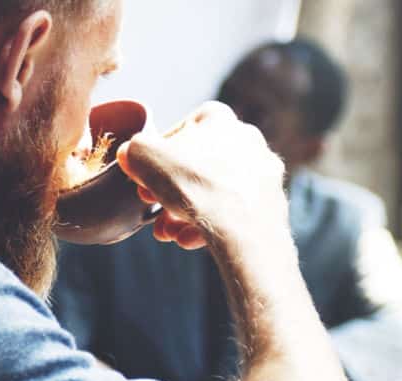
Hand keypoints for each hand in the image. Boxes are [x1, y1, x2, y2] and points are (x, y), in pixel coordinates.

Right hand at [116, 101, 290, 252]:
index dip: (156, 155)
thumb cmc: (194, 183)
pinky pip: (234, 213)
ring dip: (186, 213)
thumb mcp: (144, 156)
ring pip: (215, 192)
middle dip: (169, 191)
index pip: (180, 130)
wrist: (243, 225)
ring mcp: (263, 173)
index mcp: (219, 118)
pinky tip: (190, 241)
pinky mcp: (271, 204)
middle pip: (197, 166)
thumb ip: (133, 150)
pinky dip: (210, 226)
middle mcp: (248, 140)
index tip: (143, 176)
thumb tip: (130, 154)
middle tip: (151, 207)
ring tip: (167, 233)